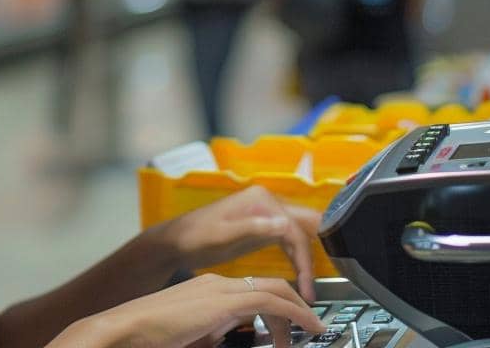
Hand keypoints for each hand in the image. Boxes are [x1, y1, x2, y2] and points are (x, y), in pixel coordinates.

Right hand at [73, 273, 324, 347]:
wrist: (124, 330)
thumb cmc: (148, 338)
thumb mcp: (191, 337)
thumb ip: (212, 333)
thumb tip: (224, 336)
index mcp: (207, 290)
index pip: (252, 291)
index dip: (278, 308)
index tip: (288, 329)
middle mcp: (215, 283)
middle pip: (269, 286)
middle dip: (294, 307)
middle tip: (308, 330)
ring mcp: (218, 288)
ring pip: (274, 290)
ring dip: (297, 312)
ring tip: (310, 332)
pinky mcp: (222, 300)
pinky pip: (270, 302)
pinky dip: (294, 313)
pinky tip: (307, 328)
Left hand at [151, 185, 320, 300]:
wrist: (176, 242)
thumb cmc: (194, 237)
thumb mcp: (222, 235)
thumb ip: (253, 228)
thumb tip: (284, 224)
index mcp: (260, 199)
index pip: (294, 229)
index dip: (304, 259)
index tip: (306, 285)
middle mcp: (267, 202)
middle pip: (304, 227)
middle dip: (313, 256)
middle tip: (313, 287)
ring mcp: (265, 214)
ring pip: (298, 235)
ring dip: (305, 261)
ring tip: (306, 290)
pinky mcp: (262, 228)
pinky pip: (287, 241)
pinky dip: (295, 258)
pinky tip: (298, 277)